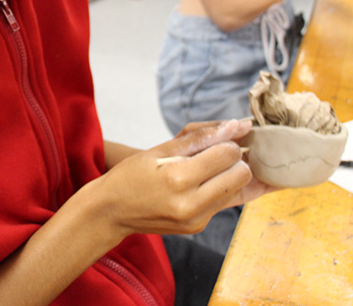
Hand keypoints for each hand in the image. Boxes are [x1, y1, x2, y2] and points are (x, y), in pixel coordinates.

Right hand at [95, 119, 273, 237]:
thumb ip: (199, 137)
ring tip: (212, 164)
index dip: (229, 140)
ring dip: (232, 173)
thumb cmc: (131, 175)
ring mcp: (197, 220)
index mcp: (178, 178)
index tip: (220, 136)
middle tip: (218, 150)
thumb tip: (237, 125)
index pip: (227, 154)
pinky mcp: (198, 226)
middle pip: (242, 174)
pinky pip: (226, 202)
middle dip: (236, 158)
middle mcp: (191, 204)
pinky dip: (222, 187)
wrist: (111, 211)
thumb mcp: (159, 148)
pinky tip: (207, 179)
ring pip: (239, 189)